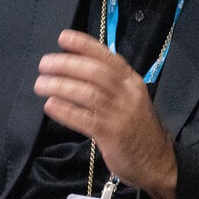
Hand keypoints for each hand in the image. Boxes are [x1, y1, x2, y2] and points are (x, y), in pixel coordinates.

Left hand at [34, 29, 177, 198]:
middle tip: (44, 64)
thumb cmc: (137, 127)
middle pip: (94, 72)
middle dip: (66, 65)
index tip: (63, 38)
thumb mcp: (130, 98)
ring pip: (87, 93)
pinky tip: (50, 105)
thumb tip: (76, 66)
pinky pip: (84, 119)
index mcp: (131, 81)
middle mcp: (127, 93)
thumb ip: (109, 84)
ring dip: (60, 86)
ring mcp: (120, 114)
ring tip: (41, 84)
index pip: (106, 57)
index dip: (84, 45)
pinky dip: (65, 111)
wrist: (157, 161)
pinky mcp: (111, 134)